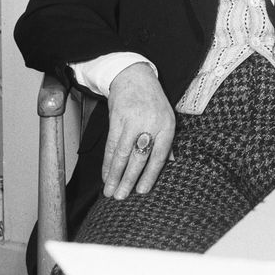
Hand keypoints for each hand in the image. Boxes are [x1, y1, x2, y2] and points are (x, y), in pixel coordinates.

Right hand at [103, 62, 175, 198]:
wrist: (134, 77)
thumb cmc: (152, 101)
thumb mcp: (166, 117)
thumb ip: (166, 140)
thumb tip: (169, 163)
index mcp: (167, 124)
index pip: (160, 155)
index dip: (150, 175)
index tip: (142, 191)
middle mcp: (151, 123)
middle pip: (139, 157)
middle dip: (129, 180)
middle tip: (122, 197)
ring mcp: (133, 120)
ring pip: (122, 153)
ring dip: (115, 175)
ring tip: (110, 191)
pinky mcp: (117, 118)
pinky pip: (111, 145)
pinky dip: (107, 162)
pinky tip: (105, 174)